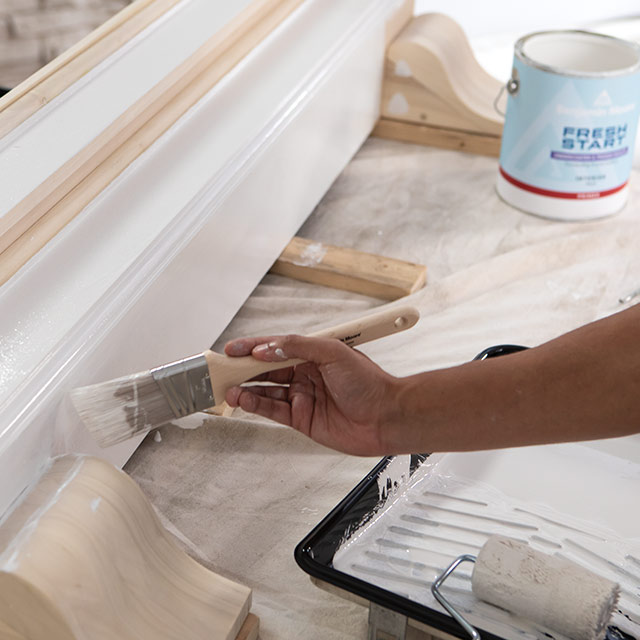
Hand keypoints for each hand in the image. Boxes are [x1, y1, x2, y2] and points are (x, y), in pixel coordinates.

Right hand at [224, 335, 398, 454]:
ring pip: (267, 391)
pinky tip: (244, 400)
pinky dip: (257, 405)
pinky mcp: (302, 419)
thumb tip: (267, 349)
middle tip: (223, 370)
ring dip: (247, 389)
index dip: (254, 347)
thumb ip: (298, 347)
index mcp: (313, 354)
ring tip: (229, 388)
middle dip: (244, 369)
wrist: (386, 416)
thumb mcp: (333, 352)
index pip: (277, 348)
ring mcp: (303, 397)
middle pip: (267, 370)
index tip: (233, 349)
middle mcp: (306, 374)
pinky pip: (273, 410)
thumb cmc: (369, 382)